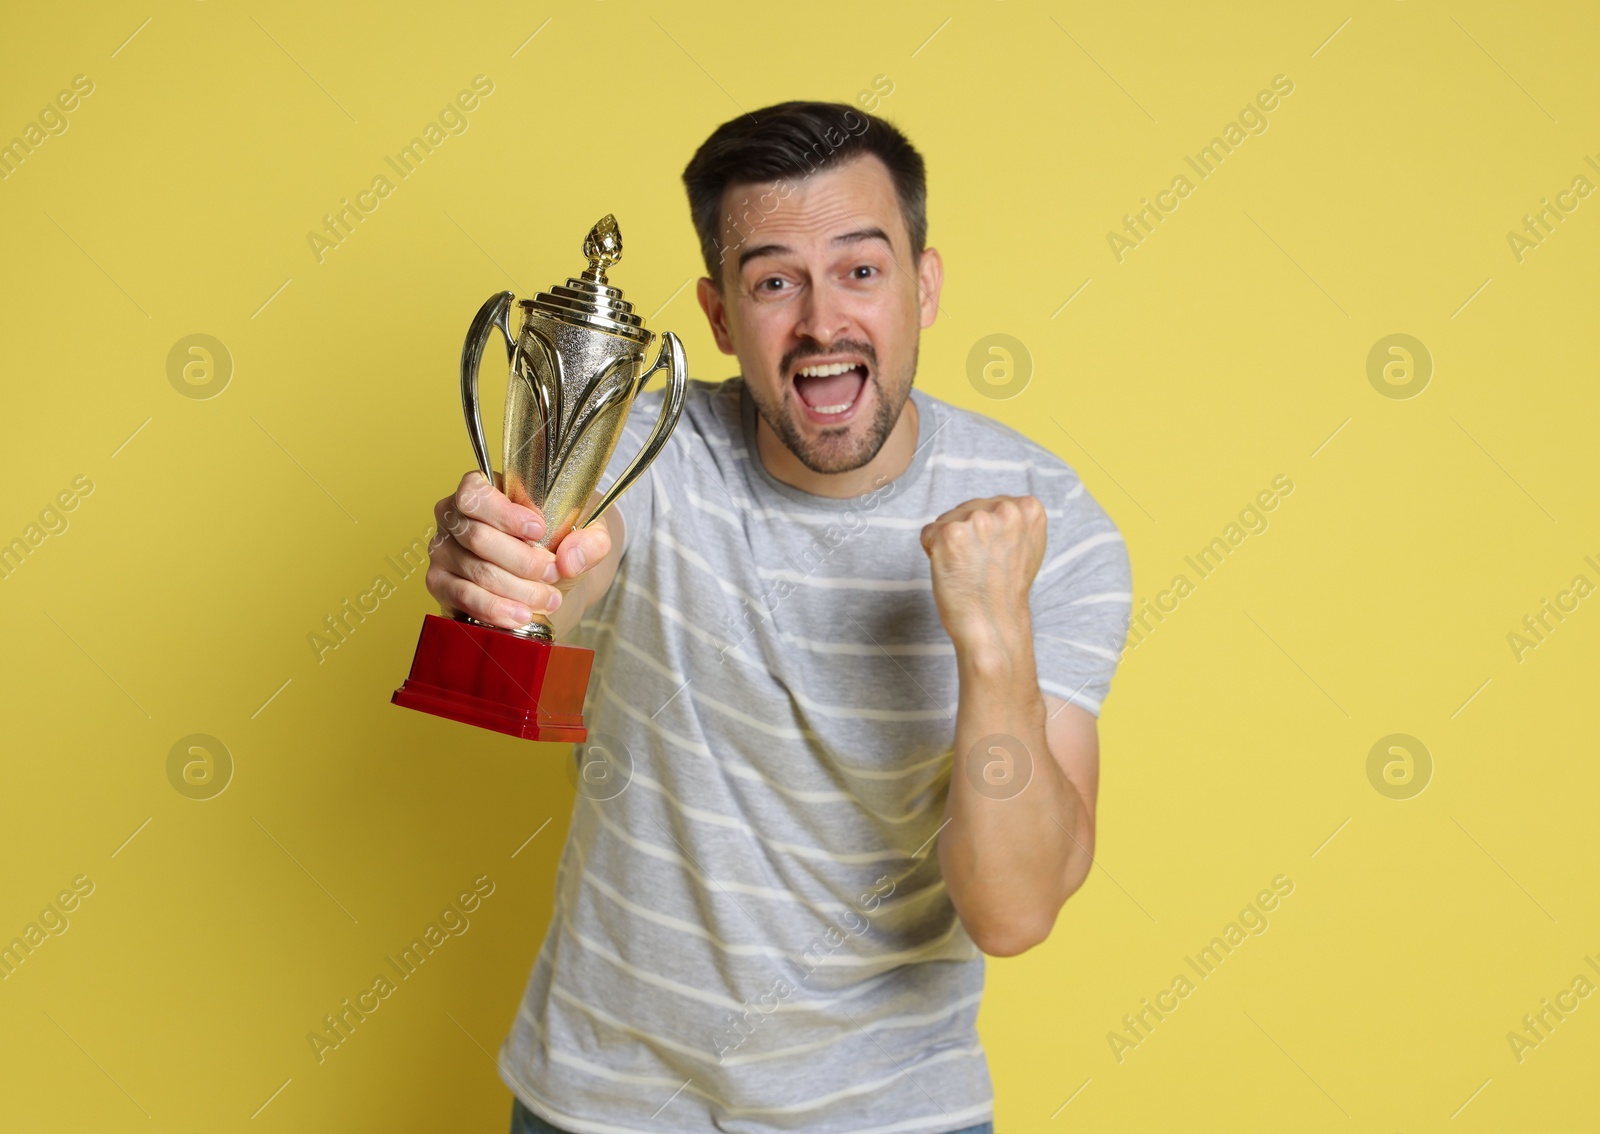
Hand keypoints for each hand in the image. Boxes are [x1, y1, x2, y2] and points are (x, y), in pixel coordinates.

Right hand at [425, 471, 613, 629]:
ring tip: (549, 598)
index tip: (539, 530)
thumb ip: (591, 540)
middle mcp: (454, 516)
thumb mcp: (587, 533)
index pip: (475, 493)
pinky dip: (496, 609)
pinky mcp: (441, 584)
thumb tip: (570, 560)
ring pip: (477, 571)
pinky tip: (521, 614)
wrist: (550, 578)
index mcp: (482, 489)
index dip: (504, 513)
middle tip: (553, 572)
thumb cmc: (559, 543)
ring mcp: (443, 550)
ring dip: (517, 589)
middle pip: (478, 537)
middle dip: (522, 561)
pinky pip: (464, 597)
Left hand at [920, 495, 1047, 649]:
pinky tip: (952, 570)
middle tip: (979, 566)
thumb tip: (996, 506)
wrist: (993, 624)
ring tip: (967, 569)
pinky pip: (928, 533)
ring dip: (949, 544)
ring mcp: (977, 520)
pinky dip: (932, 552)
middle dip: (966, 535)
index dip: (986, 534)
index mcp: (1028, 508)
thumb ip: (1014, 522)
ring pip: (947, 520)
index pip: (990, 505)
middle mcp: (1006, 510)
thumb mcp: (1026, 546)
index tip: (995, 556)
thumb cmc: (1005, 591)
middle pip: (967, 509)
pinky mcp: (949, 534)